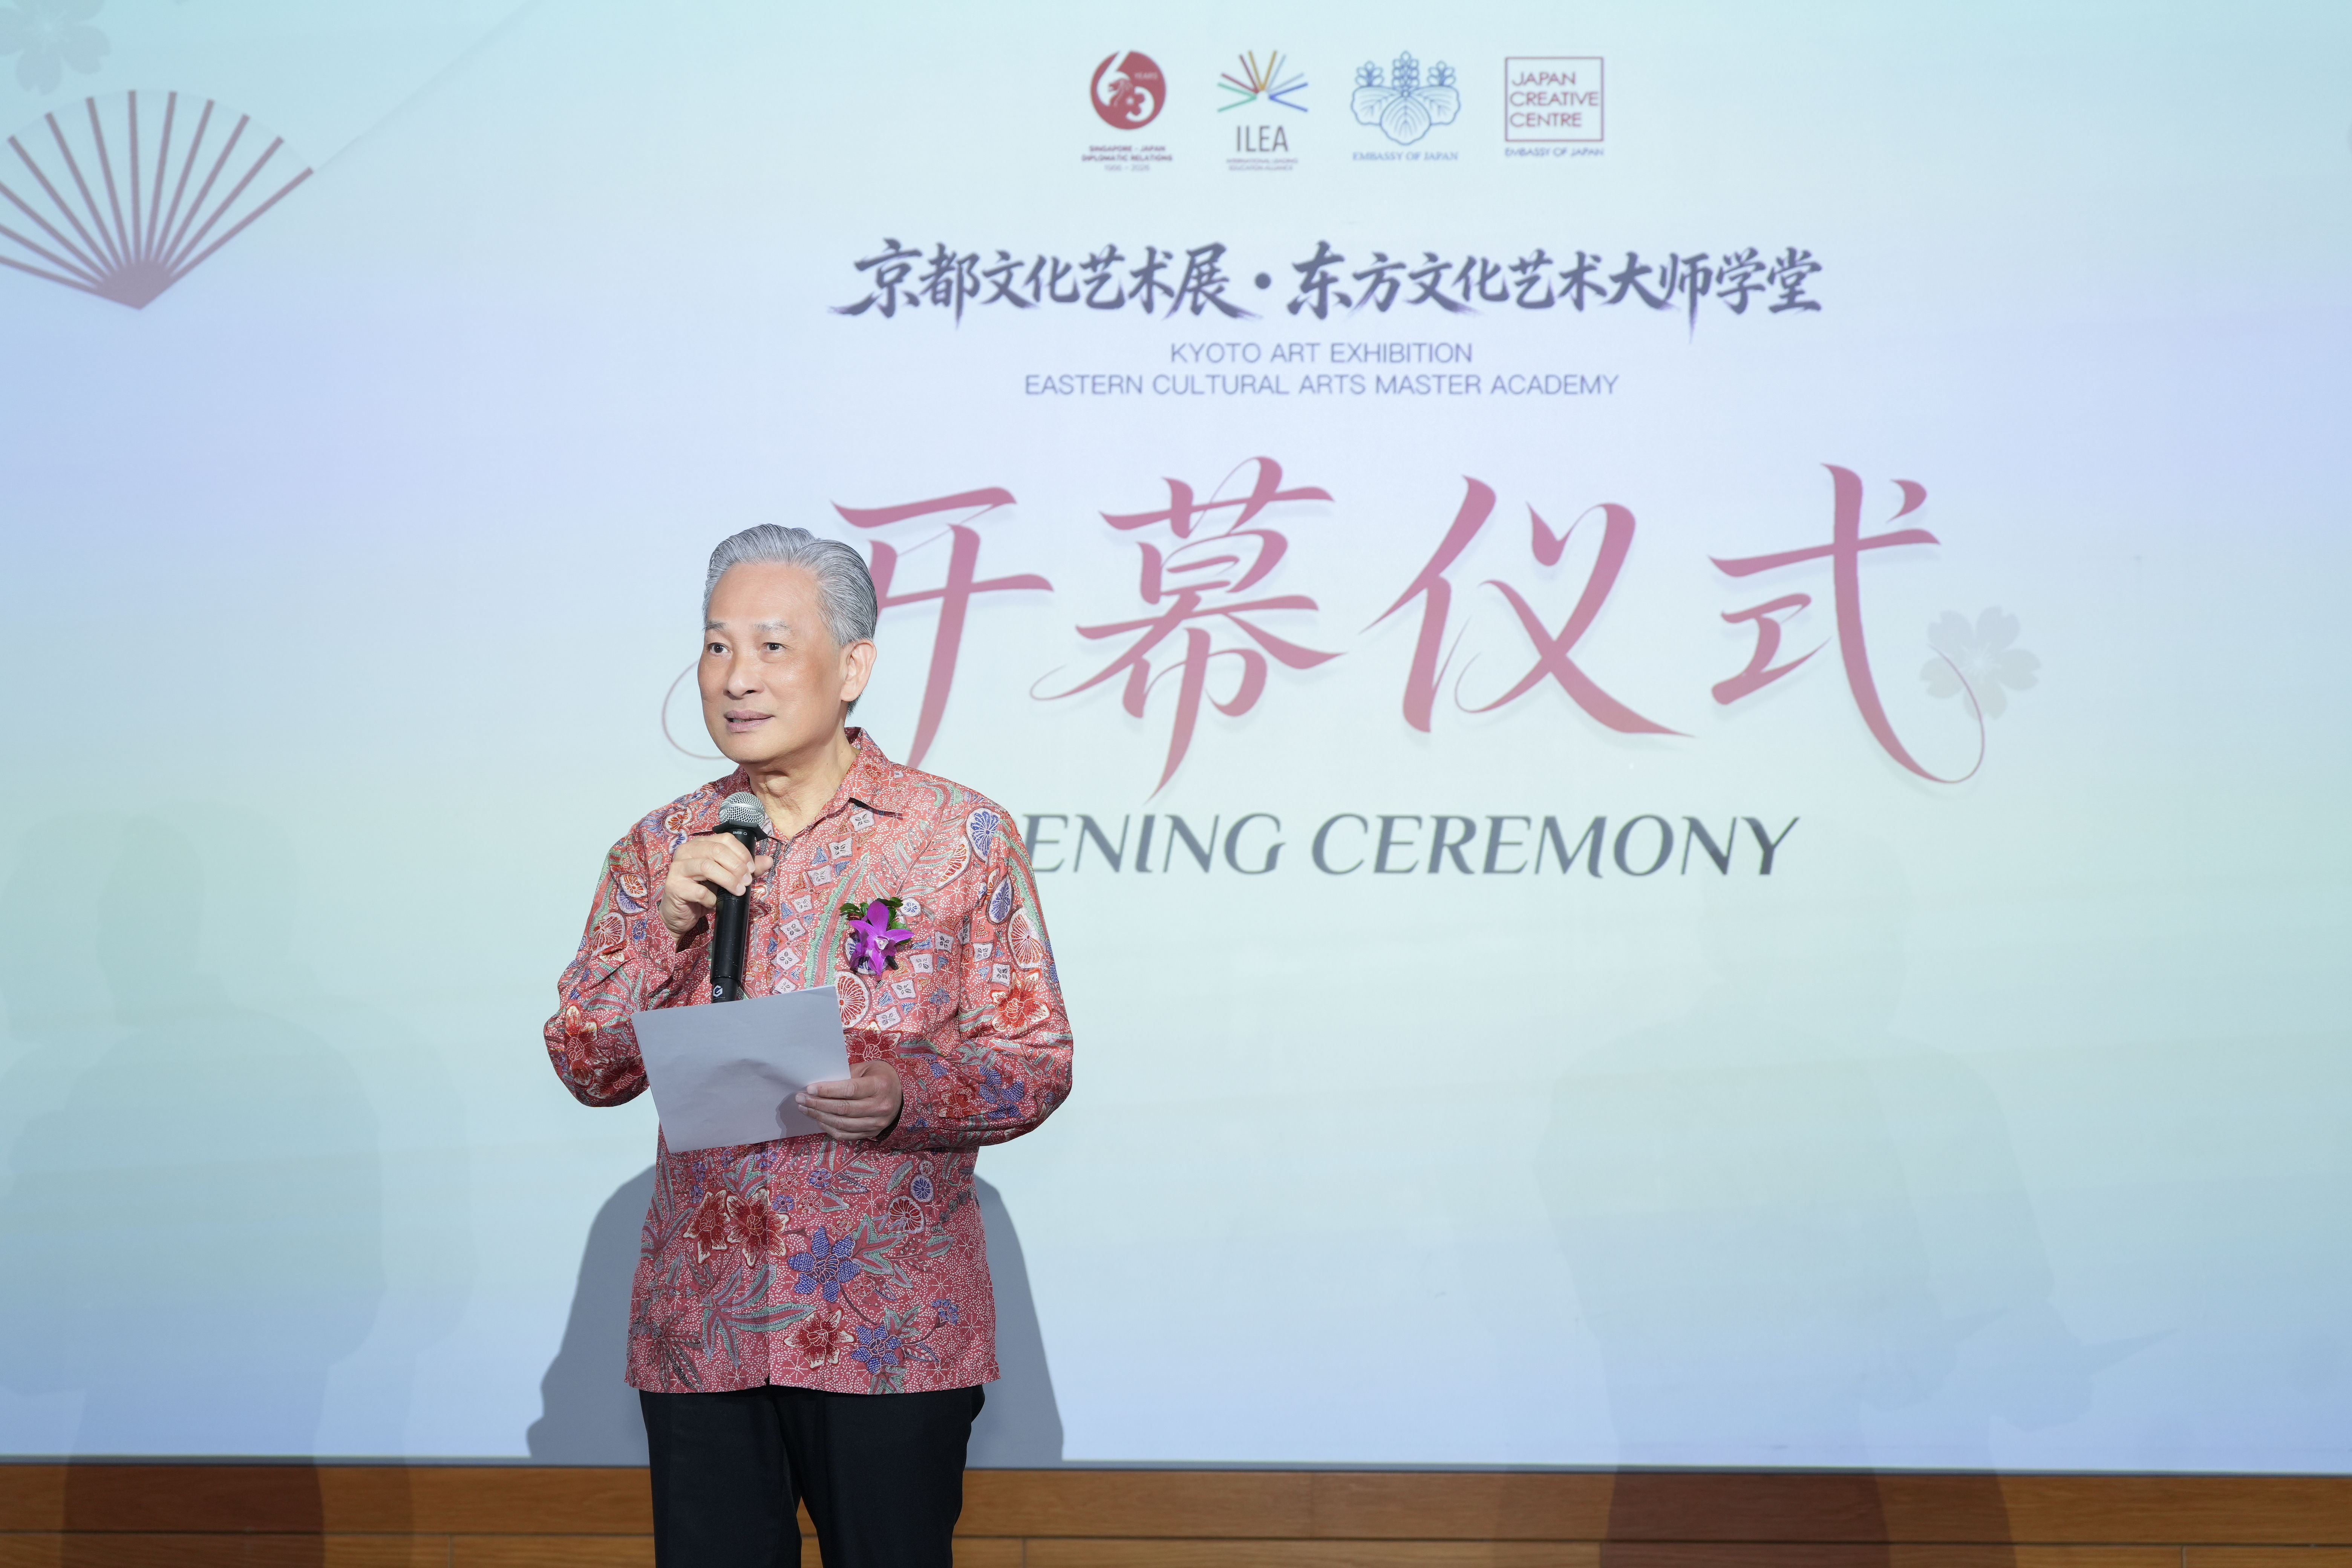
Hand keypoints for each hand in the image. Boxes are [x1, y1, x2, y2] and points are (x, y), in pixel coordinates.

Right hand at [659, 833, 773, 938]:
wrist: (681, 913)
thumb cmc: (703, 891)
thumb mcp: (725, 878)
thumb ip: (744, 868)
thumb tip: (768, 861)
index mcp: (699, 844)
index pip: (724, 839)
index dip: (741, 852)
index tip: (752, 868)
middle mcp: (685, 851)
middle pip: (716, 851)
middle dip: (737, 867)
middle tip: (747, 881)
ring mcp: (677, 868)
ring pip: (707, 867)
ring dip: (728, 880)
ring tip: (739, 891)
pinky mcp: (674, 886)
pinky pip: (699, 891)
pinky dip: (712, 898)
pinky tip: (716, 903)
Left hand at [797, 1059, 901, 1141]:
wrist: (902, 1095)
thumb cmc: (880, 1076)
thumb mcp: (867, 1068)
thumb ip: (846, 1075)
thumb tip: (819, 1084)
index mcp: (879, 1086)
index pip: (850, 1090)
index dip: (828, 1090)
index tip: (809, 1088)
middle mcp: (880, 1107)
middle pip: (843, 1109)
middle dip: (818, 1104)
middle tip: (800, 1098)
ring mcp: (876, 1123)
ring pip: (842, 1124)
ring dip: (820, 1117)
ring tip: (805, 1108)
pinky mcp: (871, 1133)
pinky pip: (846, 1135)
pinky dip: (829, 1128)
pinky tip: (818, 1120)